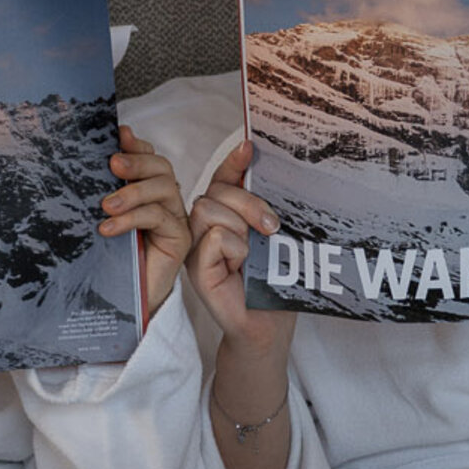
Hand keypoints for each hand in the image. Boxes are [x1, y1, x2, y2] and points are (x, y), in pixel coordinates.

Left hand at [99, 125, 191, 325]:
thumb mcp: (103, 218)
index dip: (137, 145)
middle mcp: (165, 200)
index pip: (150, 158)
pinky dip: (133, 218)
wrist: (120, 303)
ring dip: (133, 192)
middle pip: (161, 167)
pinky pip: (160, 217)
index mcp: (148, 191)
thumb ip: (104, 191)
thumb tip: (96, 160)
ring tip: (106, 206)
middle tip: (112, 164)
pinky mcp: (179, 239)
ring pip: (164, 188)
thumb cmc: (110, 259)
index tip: (119, 135)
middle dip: (136, 161)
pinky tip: (109, 228)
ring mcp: (175, 218)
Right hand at [187, 139, 294, 360]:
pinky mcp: (196, 268)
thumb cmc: (271, 282)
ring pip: (209, 209)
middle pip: (215, 191)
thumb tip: (265, 168)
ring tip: (252, 254)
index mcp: (222, 217)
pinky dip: (235, 250)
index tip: (249, 145)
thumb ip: (262, 205)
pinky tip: (240, 268)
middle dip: (248, 203)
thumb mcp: (270, 235)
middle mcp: (203, 229)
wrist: (269, 324)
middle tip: (271, 228)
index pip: (222, 179)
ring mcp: (196, 248)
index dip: (233, 161)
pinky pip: (215, 237)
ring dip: (241, 228)